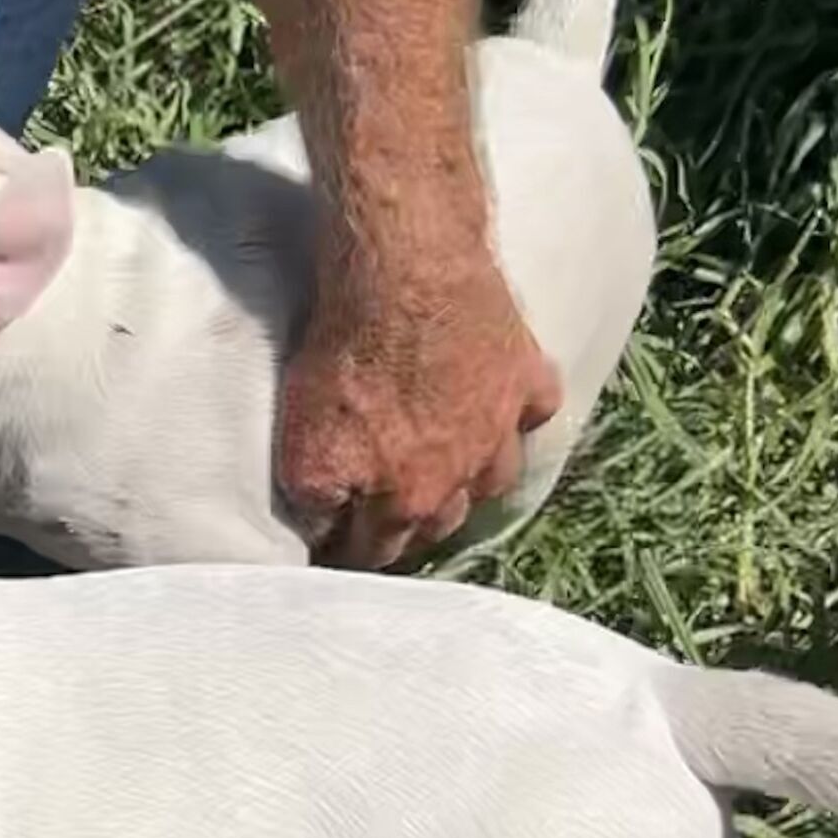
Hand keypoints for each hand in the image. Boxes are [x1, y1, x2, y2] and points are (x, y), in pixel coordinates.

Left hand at [278, 229, 558, 568]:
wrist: (407, 282)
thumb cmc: (346, 364)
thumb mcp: (304, 450)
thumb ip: (317, 503)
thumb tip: (323, 534)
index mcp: (408, 499)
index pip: (381, 550)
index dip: (355, 555)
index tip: (340, 551)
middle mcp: (465, 475)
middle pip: (443, 520)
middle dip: (415, 525)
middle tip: (393, 515)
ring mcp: (503, 427)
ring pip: (496, 477)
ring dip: (474, 481)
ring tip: (452, 472)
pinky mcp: (526, 377)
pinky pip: (534, 411)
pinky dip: (519, 414)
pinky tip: (503, 407)